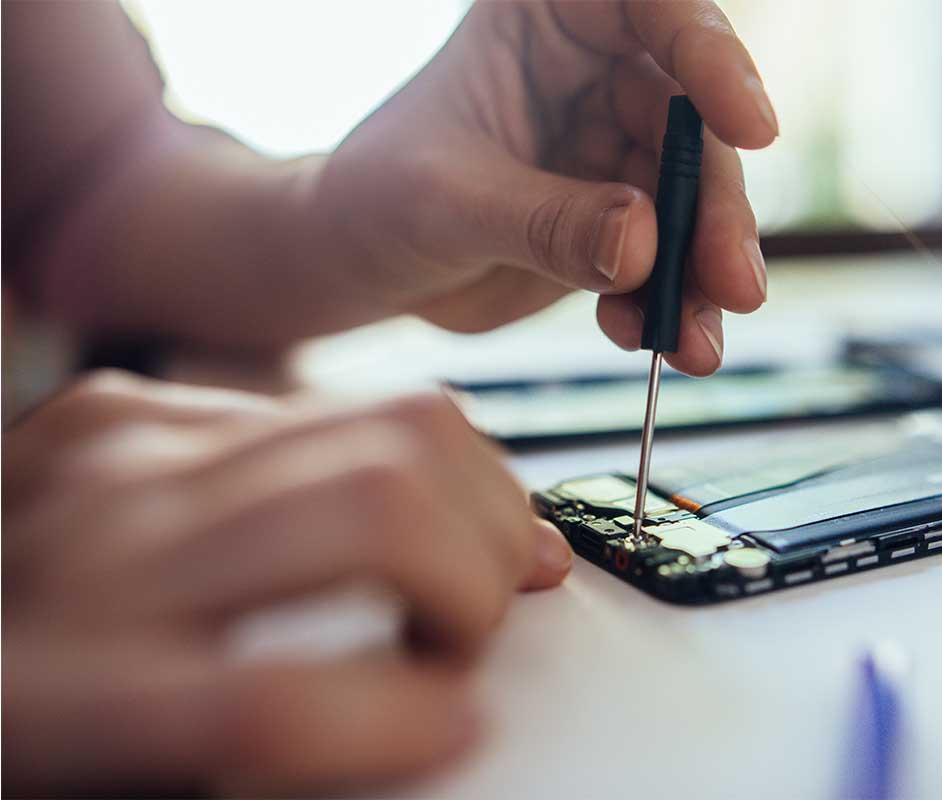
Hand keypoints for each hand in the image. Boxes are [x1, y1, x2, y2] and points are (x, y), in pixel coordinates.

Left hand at [2, 371, 570, 794]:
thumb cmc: (7, 726)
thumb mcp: (111, 784)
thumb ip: (265, 750)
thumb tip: (431, 723)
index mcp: (53, 700)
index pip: (276, 701)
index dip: (410, 720)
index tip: (461, 725)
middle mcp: (96, 553)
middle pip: (380, 510)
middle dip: (478, 577)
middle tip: (474, 632)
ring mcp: (115, 454)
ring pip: (392, 426)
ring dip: (476, 499)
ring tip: (471, 559)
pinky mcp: (127, 404)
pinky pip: (333, 403)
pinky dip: (409, 458)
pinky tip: (408, 505)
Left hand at [315, 0, 775, 375]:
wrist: (359, 264)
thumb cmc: (375, 197)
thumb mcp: (445, 202)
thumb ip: (542, 220)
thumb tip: (643, 244)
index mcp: (547, 21)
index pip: (652, 8)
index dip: (714, 58)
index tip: (750, 128)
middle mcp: (595, 76)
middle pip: (691, 126)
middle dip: (715, 210)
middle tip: (734, 283)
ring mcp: (611, 152)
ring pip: (691, 203)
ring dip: (702, 276)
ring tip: (696, 344)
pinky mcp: (617, 221)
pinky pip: (664, 259)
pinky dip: (667, 305)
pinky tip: (650, 339)